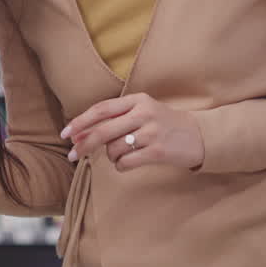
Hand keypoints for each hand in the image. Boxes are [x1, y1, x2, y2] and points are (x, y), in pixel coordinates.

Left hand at [60, 93, 203, 170]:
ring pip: (113, 148)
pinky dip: (121, 166)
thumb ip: (115, 118)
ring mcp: (151, 132)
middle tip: (72, 155)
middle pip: (102, 130)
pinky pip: (126, 162)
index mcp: (137, 100)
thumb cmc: (163, 124)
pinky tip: (129, 163)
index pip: (100, 109)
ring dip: (111, 157)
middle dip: (83, 144)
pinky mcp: (158, 151)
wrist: (199, 135)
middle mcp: (143, 113)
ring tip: (122, 155)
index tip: (65, 134)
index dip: (80, 122)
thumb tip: (79, 134)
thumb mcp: (142, 111)